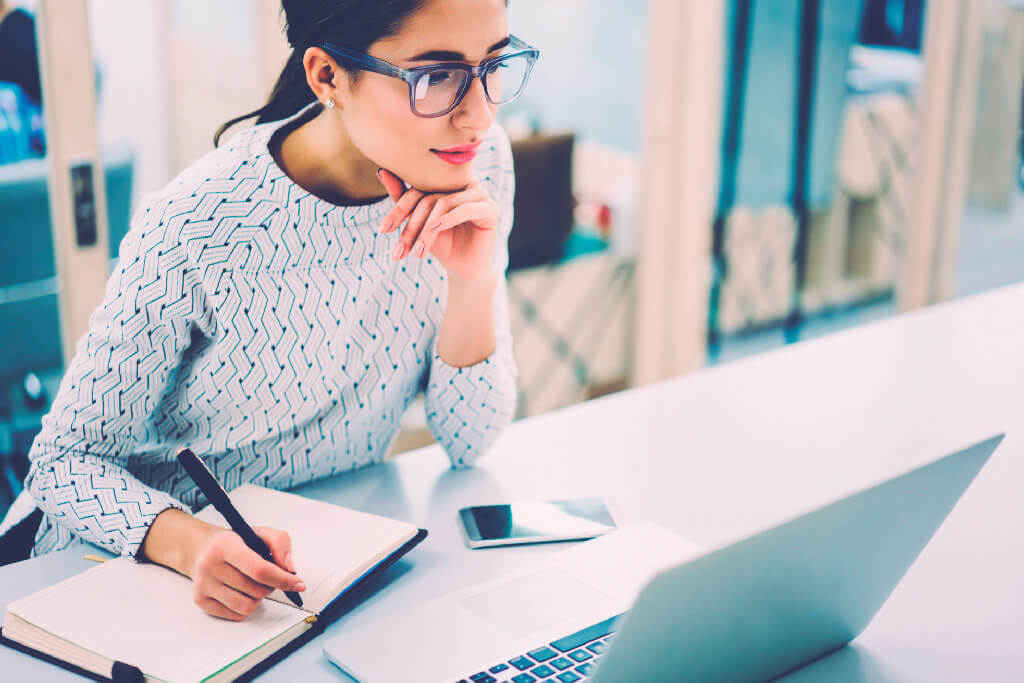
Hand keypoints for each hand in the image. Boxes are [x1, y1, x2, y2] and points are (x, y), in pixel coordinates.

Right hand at [188, 525, 306, 620]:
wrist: (202, 548)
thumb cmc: (235, 542)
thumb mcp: (259, 533)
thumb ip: (280, 544)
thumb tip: (289, 568)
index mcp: (225, 545)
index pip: (260, 570)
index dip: (283, 579)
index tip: (298, 583)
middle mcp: (209, 565)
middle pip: (256, 590)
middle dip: (270, 586)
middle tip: (266, 577)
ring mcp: (203, 584)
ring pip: (247, 606)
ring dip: (258, 598)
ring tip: (253, 584)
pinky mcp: (200, 600)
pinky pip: (236, 615)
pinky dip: (245, 607)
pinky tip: (241, 592)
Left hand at [377, 169, 499, 283]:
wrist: (463, 268)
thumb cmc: (441, 243)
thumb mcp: (418, 223)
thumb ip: (403, 198)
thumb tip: (382, 172)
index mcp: (446, 181)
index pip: (417, 189)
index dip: (398, 210)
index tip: (383, 230)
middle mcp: (463, 182)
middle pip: (428, 197)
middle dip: (411, 226)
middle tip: (400, 250)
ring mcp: (479, 194)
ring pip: (443, 204)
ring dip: (426, 230)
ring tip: (417, 251)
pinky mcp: (490, 208)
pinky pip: (465, 209)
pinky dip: (447, 220)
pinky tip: (435, 233)